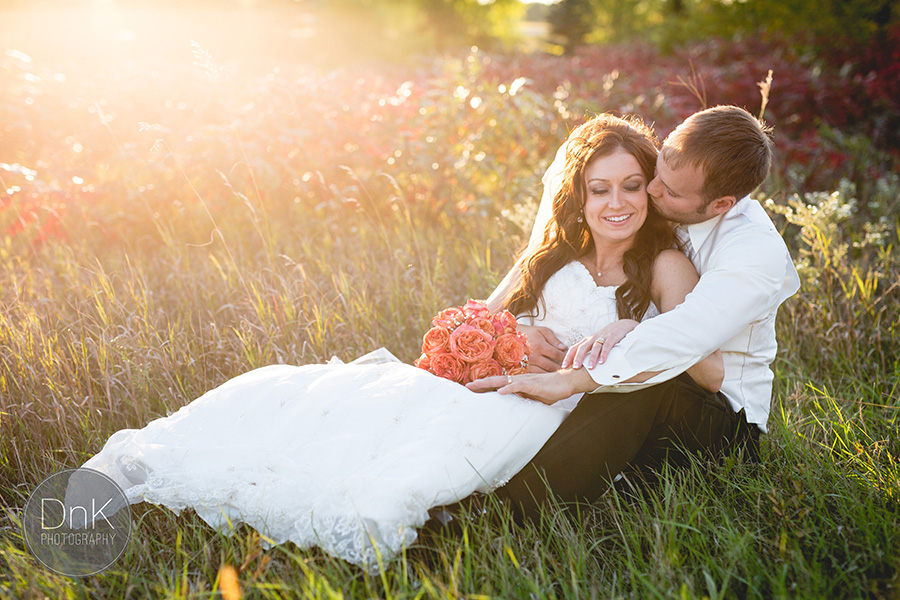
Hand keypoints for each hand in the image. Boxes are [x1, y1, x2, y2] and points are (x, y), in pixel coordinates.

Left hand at [466, 368, 594, 404]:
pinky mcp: (533, 383)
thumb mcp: (534, 397)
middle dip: (480, 384)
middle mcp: (518, 379)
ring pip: (503, 380)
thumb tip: (515, 407)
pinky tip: (500, 391)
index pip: (498, 384)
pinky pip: (519, 385)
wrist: (566, 382)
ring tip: (476, 386)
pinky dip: (509, 388)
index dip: (485, 386)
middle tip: (467, 387)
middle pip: (496, 379)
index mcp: (518, 382)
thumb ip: (524, 399)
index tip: (473, 390)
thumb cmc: (551, 389)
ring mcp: (525, 380)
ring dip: (488, 383)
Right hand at [518, 324, 566, 372]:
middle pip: (552, 366)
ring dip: (553, 374)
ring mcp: (528, 364)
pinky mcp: (523, 369)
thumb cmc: (529, 332)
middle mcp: (534, 356)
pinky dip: (543, 376)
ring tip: (560, 374)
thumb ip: (554, 339)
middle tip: (567, 369)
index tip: (569, 359)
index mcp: (540, 345)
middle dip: (561, 368)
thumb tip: (564, 348)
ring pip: (545, 373)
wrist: (510, 336)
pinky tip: (549, 376)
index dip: (565, 358)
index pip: (557, 355)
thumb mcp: (542, 331)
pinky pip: (536, 375)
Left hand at [561, 319, 638, 369]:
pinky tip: (602, 362)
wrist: (621, 326)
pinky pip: (607, 346)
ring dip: (592, 358)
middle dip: (577, 358)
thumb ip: (588, 353)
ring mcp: (602, 338)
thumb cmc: (606, 337)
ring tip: (590, 368)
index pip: (574, 348)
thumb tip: (579, 367)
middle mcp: (592, 339)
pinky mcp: (612, 338)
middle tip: (575, 368)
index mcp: (586, 341)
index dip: (568, 357)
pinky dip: (604, 354)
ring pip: (594, 347)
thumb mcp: (595, 344)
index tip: (563, 367)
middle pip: (582, 348)